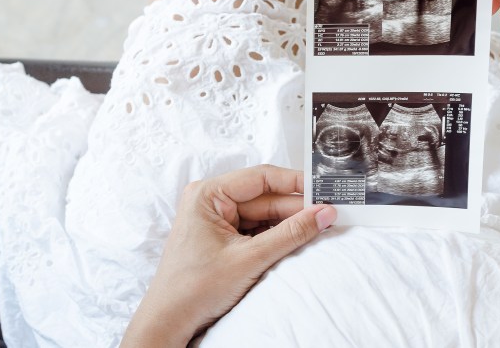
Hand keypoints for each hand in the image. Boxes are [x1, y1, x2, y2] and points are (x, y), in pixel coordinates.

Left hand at [120, 165, 336, 347]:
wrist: (170, 321)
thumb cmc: (193, 289)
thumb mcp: (250, 259)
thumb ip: (290, 234)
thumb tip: (323, 213)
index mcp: (208, 194)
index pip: (261, 177)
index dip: (295, 182)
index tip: (323, 188)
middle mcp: (211, 201)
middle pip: (265, 197)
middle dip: (296, 208)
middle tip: (329, 214)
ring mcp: (217, 219)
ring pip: (264, 214)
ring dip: (289, 223)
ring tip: (319, 227)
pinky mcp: (223, 238)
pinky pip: (257, 229)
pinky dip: (277, 235)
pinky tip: (298, 239)